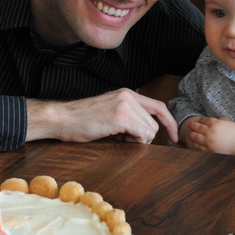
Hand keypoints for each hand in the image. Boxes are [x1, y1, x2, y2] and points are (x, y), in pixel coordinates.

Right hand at [26, 88, 178, 144]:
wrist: (62, 118)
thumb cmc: (82, 119)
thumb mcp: (110, 111)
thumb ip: (129, 115)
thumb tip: (147, 132)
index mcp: (127, 93)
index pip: (159, 106)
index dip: (169, 123)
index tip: (173, 138)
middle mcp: (129, 96)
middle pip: (155, 122)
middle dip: (146, 136)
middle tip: (127, 139)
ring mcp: (124, 105)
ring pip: (150, 130)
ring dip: (138, 139)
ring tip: (118, 137)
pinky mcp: (119, 117)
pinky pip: (143, 134)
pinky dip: (136, 141)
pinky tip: (119, 138)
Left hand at [183, 116, 234, 155]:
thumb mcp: (230, 122)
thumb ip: (222, 119)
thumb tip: (217, 120)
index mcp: (216, 124)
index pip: (204, 120)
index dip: (201, 120)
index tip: (199, 120)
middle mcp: (210, 132)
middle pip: (197, 127)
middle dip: (192, 125)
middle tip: (189, 124)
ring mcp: (208, 142)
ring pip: (196, 137)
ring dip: (192, 134)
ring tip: (190, 133)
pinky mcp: (209, 150)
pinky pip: (199, 147)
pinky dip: (195, 144)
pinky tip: (194, 143)